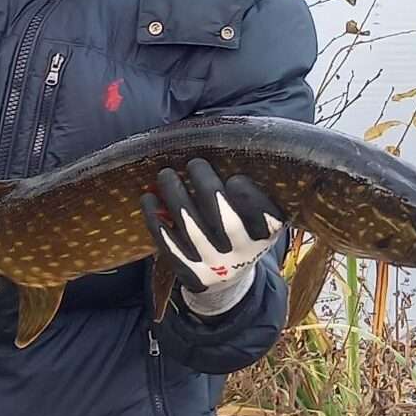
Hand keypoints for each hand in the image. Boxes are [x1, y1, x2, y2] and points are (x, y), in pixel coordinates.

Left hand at [142, 159, 283, 314]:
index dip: (248, 196)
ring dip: (176, 197)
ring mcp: (216, 265)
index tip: (235, 178)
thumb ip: (249, 186)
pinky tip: (149, 199)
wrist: (228, 277)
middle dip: (207, 187)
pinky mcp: (190, 272)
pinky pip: (169, 245)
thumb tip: (222, 138)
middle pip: (225, 222)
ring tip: (165, 174)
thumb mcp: (257, 213)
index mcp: (267, 233)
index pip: (264, 216)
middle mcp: (243, 252)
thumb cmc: (241, 228)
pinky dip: (155, 220)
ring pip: (192, 230)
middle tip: (194, 163)